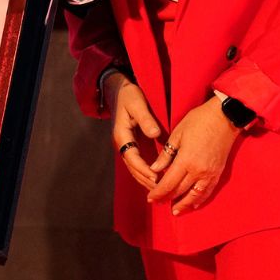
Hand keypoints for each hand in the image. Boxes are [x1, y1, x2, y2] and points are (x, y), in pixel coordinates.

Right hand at [105, 73, 162, 190]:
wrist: (118, 89)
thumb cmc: (128, 95)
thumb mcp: (137, 103)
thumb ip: (146, 119)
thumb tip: (155, 134)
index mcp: (121, 134)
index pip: (132, 157)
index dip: (144, 169)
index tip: (156, 177)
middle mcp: (121, 142)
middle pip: (132, 167)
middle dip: (145, 179)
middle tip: (161, 190)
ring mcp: (125, 144)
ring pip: (134, 167)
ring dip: (144, 179)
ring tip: (159, 189)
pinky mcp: (130, 143)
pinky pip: (136, 162)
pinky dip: (144, 172)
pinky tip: (155, 178)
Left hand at [147, 98, 240, 214]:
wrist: (225, 118)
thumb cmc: (198, 121)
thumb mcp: (177, 134)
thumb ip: (166, 154)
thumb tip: (155, 169)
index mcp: (185, 161)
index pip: (168, 183)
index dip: (158, 193)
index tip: (150, 198)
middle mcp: (198, 171)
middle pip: (180, 191)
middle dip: (167, 198)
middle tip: (157, 203)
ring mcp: (210, 174)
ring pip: (195, 195)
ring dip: (184, 204)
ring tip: (174, 211)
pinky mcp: (218, 173)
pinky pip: (208, 191)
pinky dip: (199, 200)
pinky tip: (193, 204)